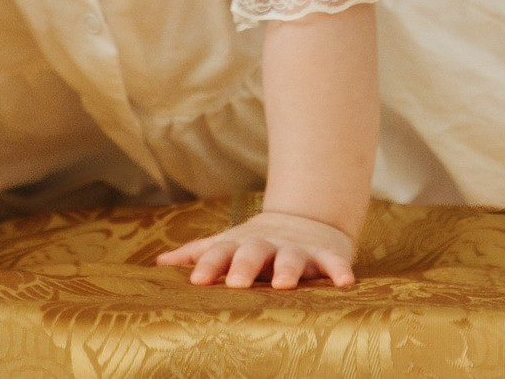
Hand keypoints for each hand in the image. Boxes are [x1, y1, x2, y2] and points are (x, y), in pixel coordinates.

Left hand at [155, 210, 356, 288]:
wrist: (305, 220)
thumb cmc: (256, 243)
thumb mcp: (227, 244)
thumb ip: (198, 254)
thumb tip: (158, 265)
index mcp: (240, 245)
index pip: (219, 253)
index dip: (209, 266)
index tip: (196, 281)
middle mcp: (267, 245)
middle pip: (253, 252)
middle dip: (245, 265)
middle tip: (237, 283)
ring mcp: (296, 249)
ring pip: (292, 257)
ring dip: (288, 268)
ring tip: (284, 284)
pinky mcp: (325, 254)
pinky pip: (334, 261)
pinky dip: (339, 269)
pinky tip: (346, 282)